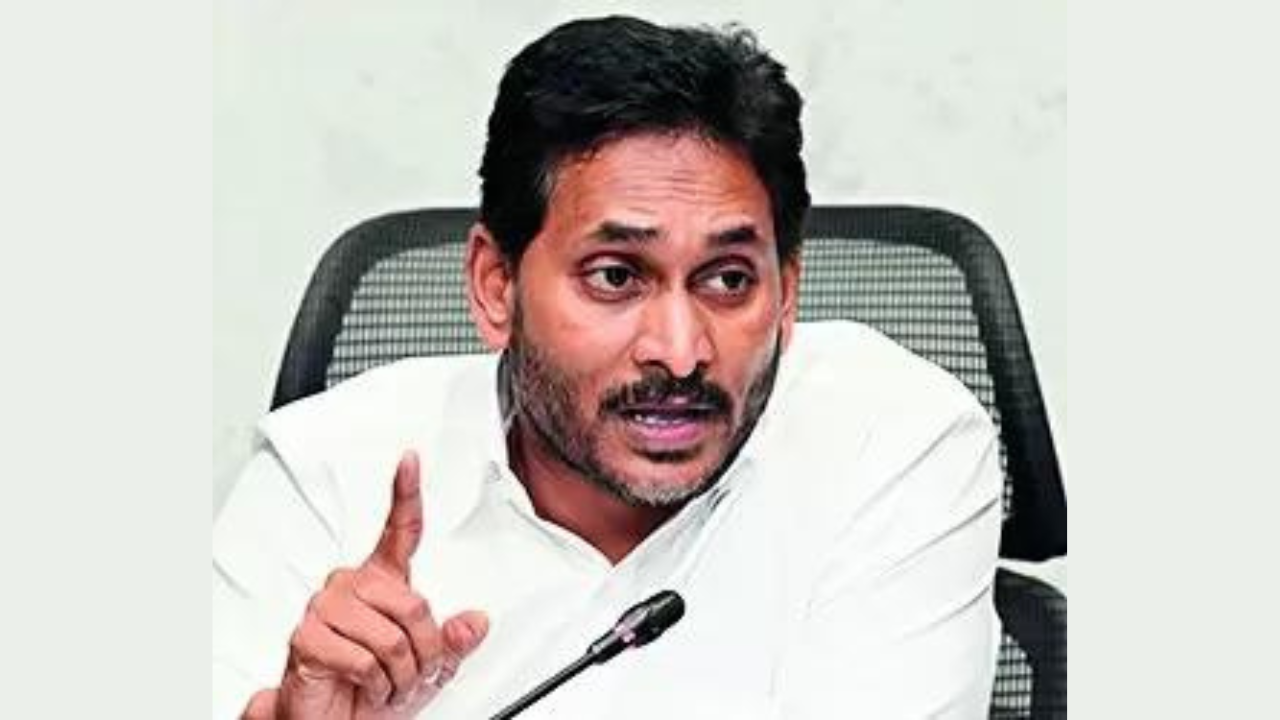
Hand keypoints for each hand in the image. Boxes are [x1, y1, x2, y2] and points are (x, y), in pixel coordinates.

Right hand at [251, 451, 488, 718]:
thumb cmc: (369, 691)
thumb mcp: (429, 669)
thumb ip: (454, 642)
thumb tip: (477, 622)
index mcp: (381, 583)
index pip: (398, 531)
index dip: (405, 493)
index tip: (410, 460)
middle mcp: (351, 587)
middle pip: (414, 604)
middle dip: (425, 652)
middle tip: (411, 674)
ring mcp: (326, 608)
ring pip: (392, 637)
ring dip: (400, 674)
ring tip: (384, 683)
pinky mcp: (307, 637)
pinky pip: (363, 659)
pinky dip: (374, 685)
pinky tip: (362, 686)